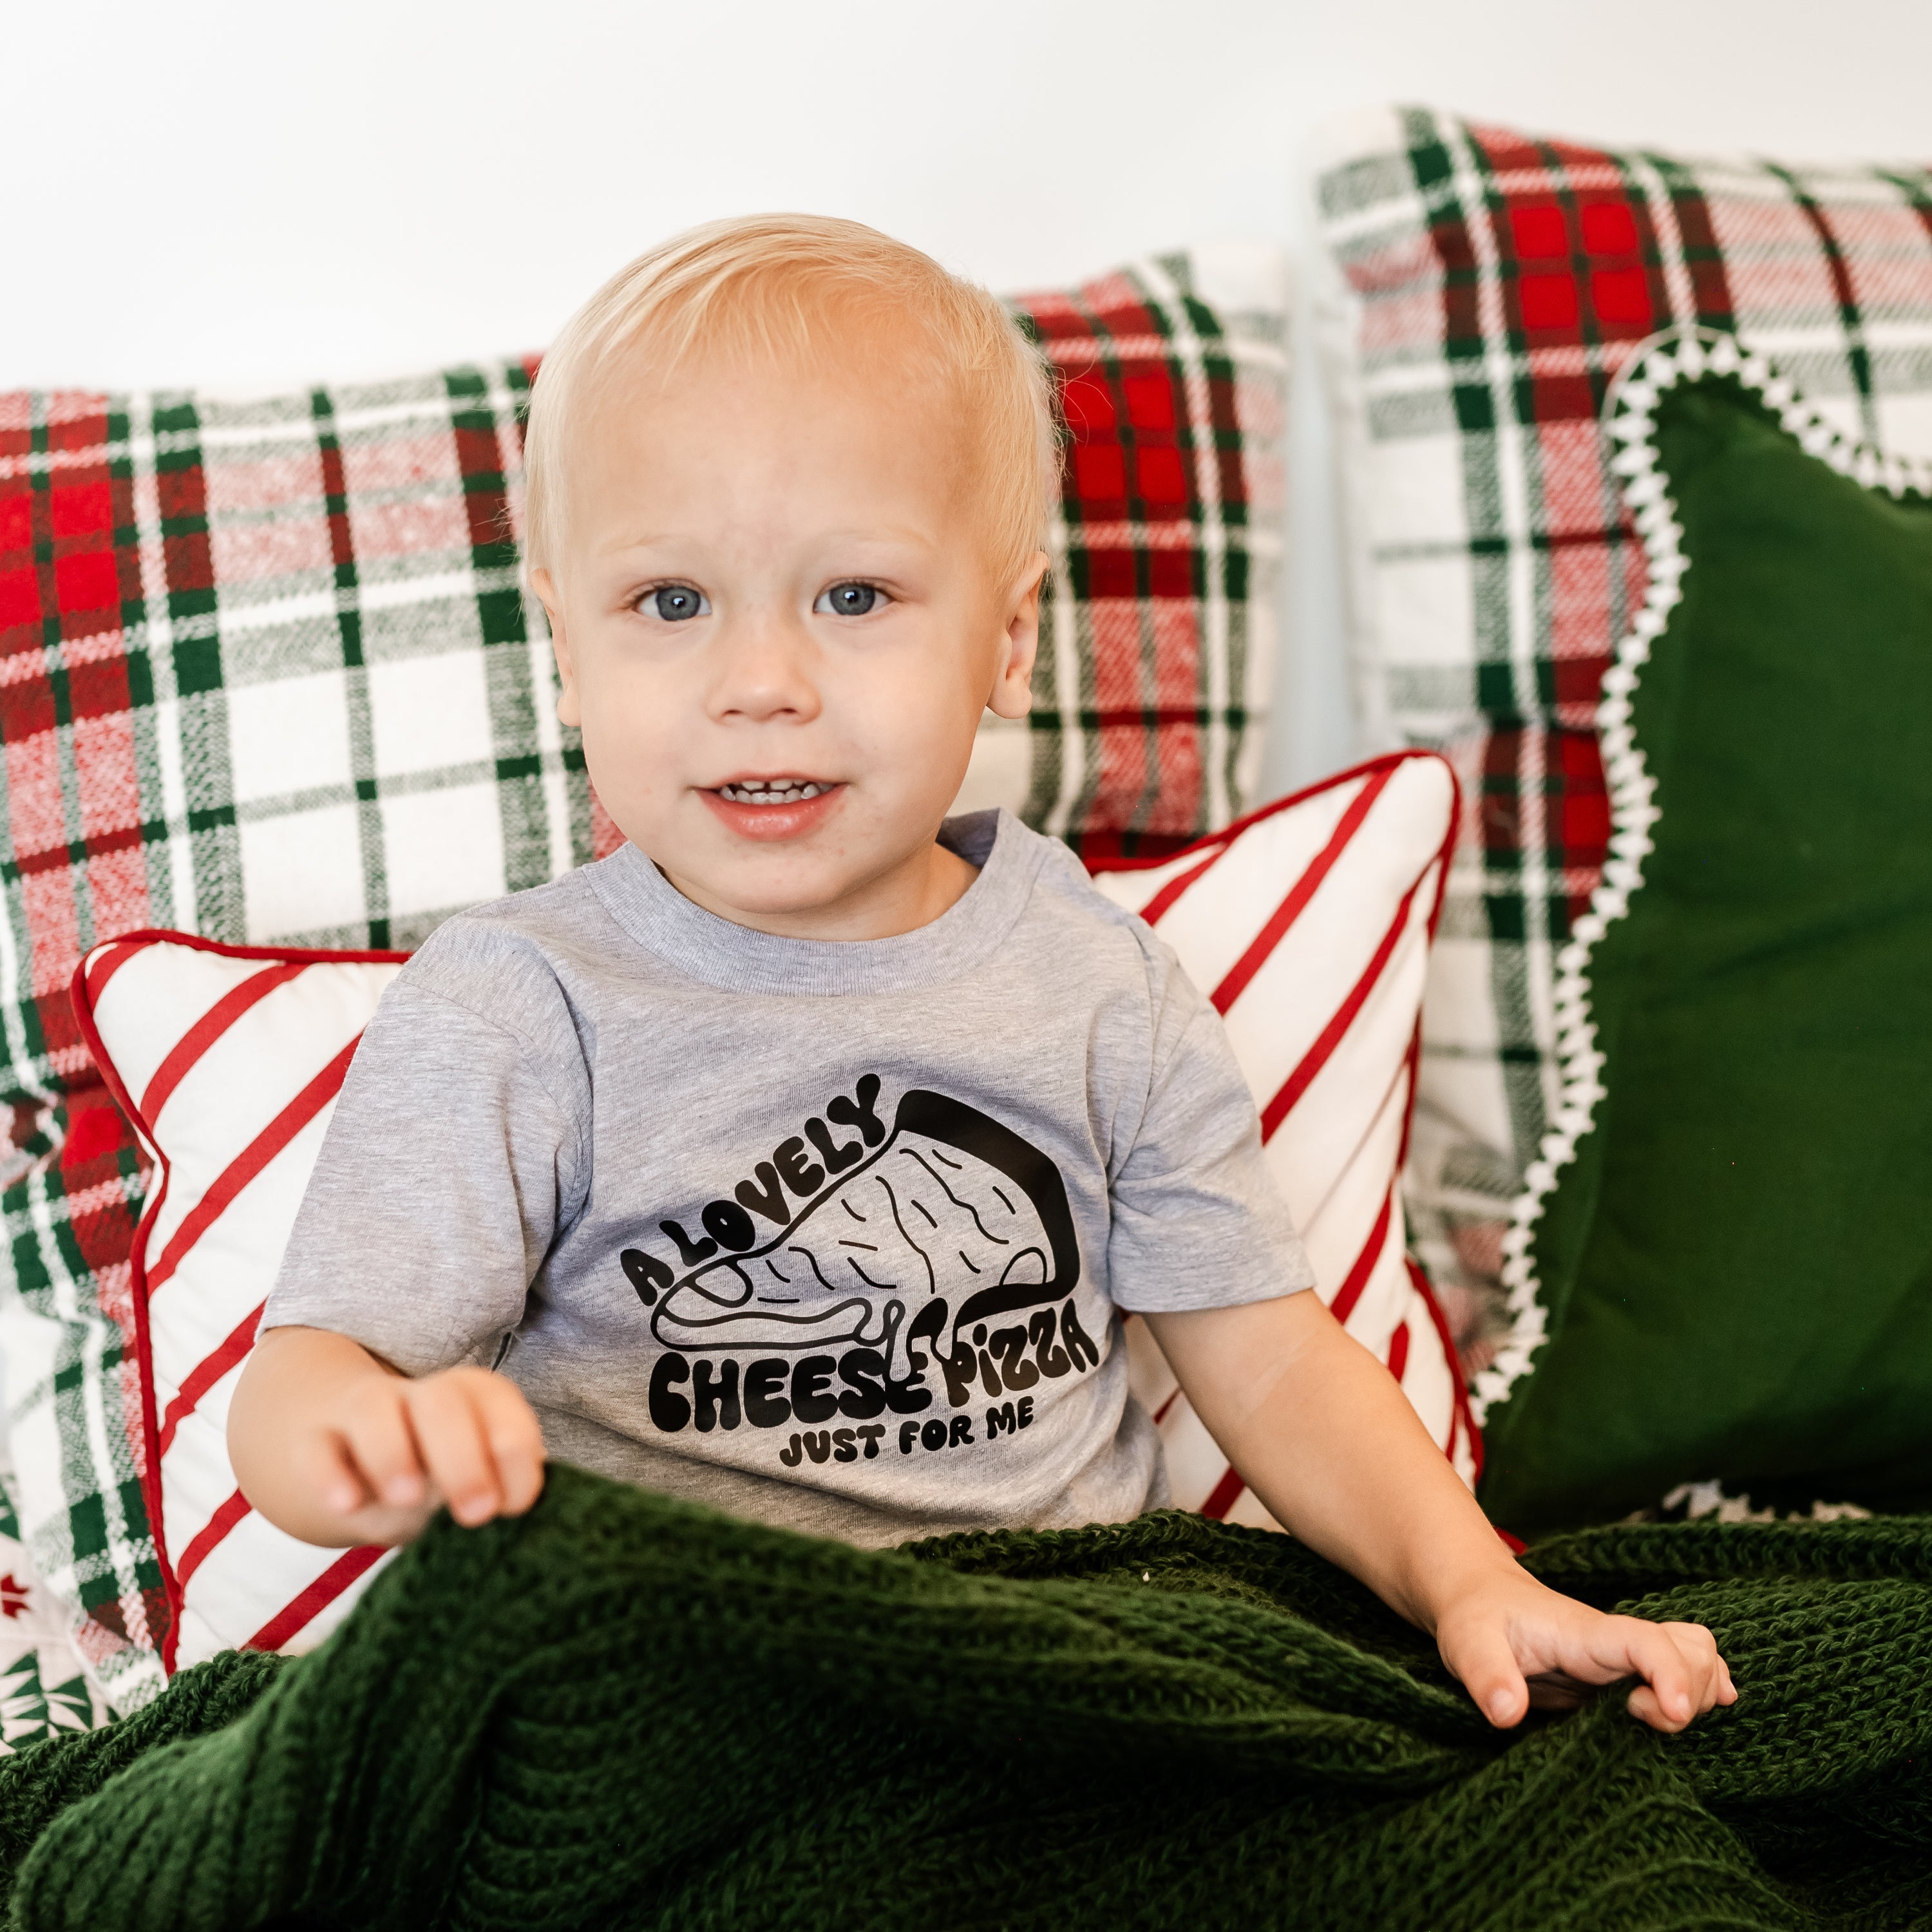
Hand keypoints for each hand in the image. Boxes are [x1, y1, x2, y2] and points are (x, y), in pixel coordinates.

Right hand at [315, 1361, 547, 1544]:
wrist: (346, 1456)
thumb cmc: (433, 1473)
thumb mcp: (468, 1481)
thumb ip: (492, 1488)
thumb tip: (509, 1506)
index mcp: (470, 1396)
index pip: (497, 1402)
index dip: (514, 1449)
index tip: (514, 1506)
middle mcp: (417, 1397)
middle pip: (441, 1401)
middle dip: (463, 1457)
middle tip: (476, 1513)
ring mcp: (360, 1414)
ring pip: (373, 1407)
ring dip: (393, 1451)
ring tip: (408, 1499)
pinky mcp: (313, 1442)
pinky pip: (314, 1446)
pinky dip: (329, 1474)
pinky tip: (347, 1505)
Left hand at [1433, 1566, 1736, 1731]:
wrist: (1479, 1597)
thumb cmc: (1475, 1618)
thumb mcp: (1466, 1645)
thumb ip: (1487, 1676)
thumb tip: (1508, 1714)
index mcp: (1584, 1633)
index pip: (1646, 1641)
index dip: (1672, 1674)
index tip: (1675, 1713)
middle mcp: (1615, 1642)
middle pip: (1690, 1650)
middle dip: (1691, 1690)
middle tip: (1639, 1717)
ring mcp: (1623, 1658)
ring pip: (1697, 1657)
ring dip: (1701, 1691)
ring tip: (1656, 1716)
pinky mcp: (1623, 1676)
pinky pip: (1684, 1669)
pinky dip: (1703, 1687)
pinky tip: (1702, 1705)